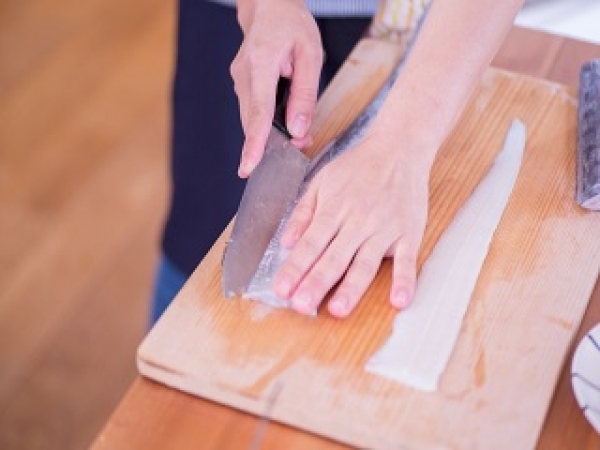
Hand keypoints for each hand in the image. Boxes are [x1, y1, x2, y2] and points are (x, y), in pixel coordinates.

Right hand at [230, 0, 322, 176]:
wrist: (269, 8)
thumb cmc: (293, 26)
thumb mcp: (311, 56)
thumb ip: (305, 95)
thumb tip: (298, 130)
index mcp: (261, 63)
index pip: (258, 111)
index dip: (254, 143)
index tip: (249, 166)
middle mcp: (243, 74)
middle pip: (252, 121)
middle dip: (272, 143)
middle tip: (301, 146)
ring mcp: (238, 80)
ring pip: (252, 119)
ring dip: (272, 132)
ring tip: (298, 132)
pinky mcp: (241, 85)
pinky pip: (253, 111)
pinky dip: (267, 122)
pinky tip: (285, 120)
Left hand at [272, 131, 431, 316]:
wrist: (399, 148)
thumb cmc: (358, 166)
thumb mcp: (321, 181)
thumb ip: (302, 213)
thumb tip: (286, 243)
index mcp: (334, 210)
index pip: (310, 244)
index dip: (295, 268)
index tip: (282, 289)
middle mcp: (358, 222)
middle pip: (333, 258)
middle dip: (316, 283)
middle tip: (302, 306)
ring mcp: (384, 229)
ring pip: (365, 263)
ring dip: (351, 288)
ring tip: (338, 310)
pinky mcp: (409, 233)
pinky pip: (407, 260)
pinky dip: (404, 281)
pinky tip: (399, 301)